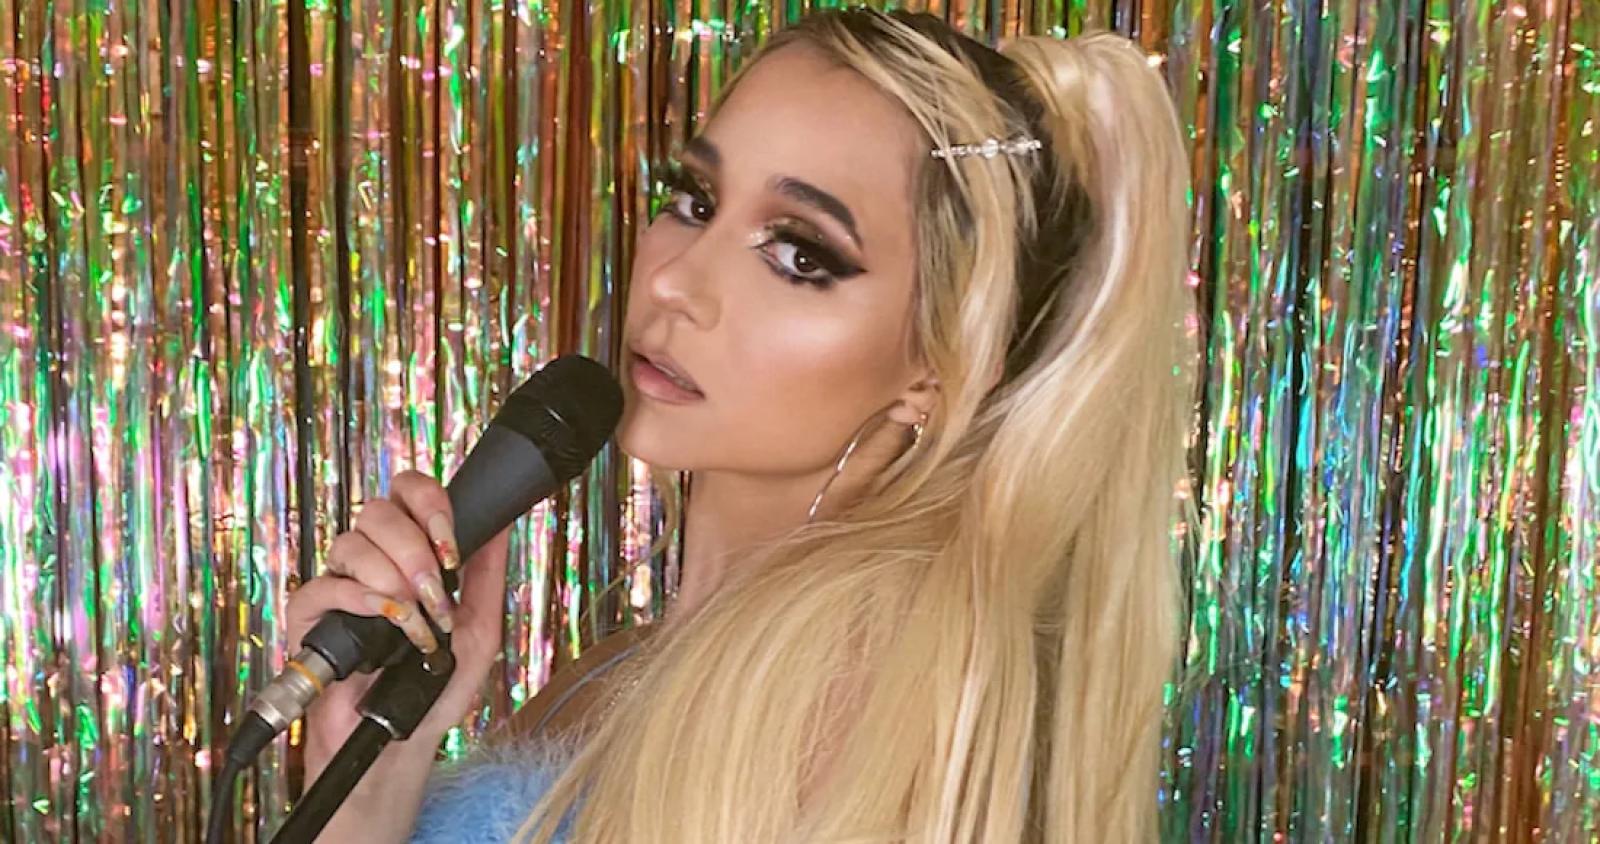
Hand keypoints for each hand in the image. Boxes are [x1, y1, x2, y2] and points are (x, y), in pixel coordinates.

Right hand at [284, 470, 511, 779]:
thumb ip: (488, 573)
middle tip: (432, 592)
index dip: (428, 503)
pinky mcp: (310, 616)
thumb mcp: (480, 628)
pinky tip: (380, 617)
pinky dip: (355, 597)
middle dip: (414, 548)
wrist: (402, 737)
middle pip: (379, 510)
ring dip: (390, 579)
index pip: (409, 493)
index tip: (450, 544)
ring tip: (409, 620)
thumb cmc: (437, 688)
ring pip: (352, 543)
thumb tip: (502, 521)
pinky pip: (322, 585)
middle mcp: (373, 561)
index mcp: (411, 552)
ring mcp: (340, 585)